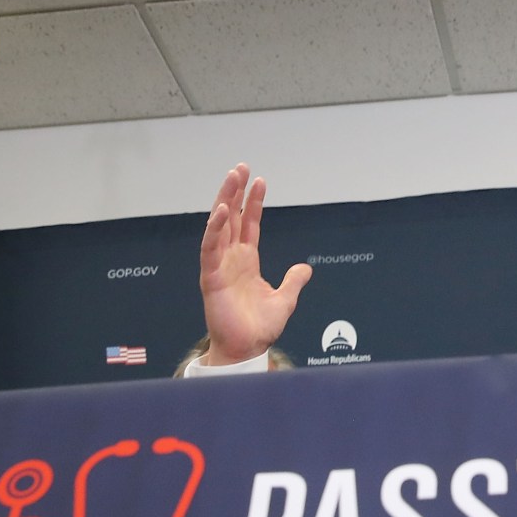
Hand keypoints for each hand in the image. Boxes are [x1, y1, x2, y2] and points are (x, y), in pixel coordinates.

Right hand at [198, 164, 311, 364]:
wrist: (247, 349)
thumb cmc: (259, 328)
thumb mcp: (285, 299)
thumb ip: (293, 281)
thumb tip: (306, 268)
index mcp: (247, 261)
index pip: (249, 224)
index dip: (253, 202)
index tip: (259, 180)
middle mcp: (231, 259)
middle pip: (231, 218)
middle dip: (235, 192)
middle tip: (240, 168)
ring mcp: (219, 266)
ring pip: (219, 226)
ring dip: (224, 201)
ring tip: (232, 178)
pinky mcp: (210, 277)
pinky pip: (209, 249)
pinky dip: (213, 230)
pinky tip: (220, 212)